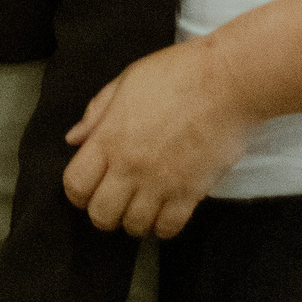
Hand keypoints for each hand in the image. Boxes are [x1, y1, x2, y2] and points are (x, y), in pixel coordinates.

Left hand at [63, 36, 257, 238]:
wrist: (227, 81)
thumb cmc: (177, 74)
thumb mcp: (125, 82)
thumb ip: (96, 113)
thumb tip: (74, 138)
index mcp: (108, 138)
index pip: (75, 185)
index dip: (76, 193)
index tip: (85, 190)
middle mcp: (130, 166)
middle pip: (101, 214)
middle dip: (102, 214)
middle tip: (112, 203)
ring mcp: (161, 182)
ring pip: (135, 226)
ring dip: (134, 222)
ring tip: (139, 209)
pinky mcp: (191, 192)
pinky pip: (170, 227)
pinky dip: (163, 227)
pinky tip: (164, 214)